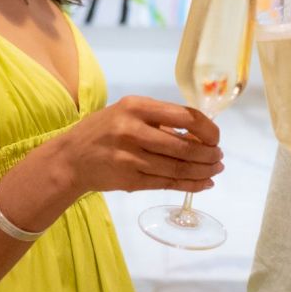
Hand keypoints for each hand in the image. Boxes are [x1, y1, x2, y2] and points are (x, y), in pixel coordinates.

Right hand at [58, 95, 223, 195]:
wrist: (70, 158)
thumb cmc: (104, 131)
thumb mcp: (128, 113)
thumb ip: (161, 120)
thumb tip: (201, 136)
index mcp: (136, 107)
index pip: (184, 116)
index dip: (207, 129)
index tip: (216, 137)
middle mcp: (133, 130)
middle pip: (184, 147)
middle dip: (209, 155)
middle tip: (219, 157)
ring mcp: (130, 157)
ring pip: (177, 168)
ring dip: (203, 171)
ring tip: (215, 170)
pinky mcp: (129, 180)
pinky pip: (167, 183)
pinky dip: (189, 185)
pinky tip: (202, 183)